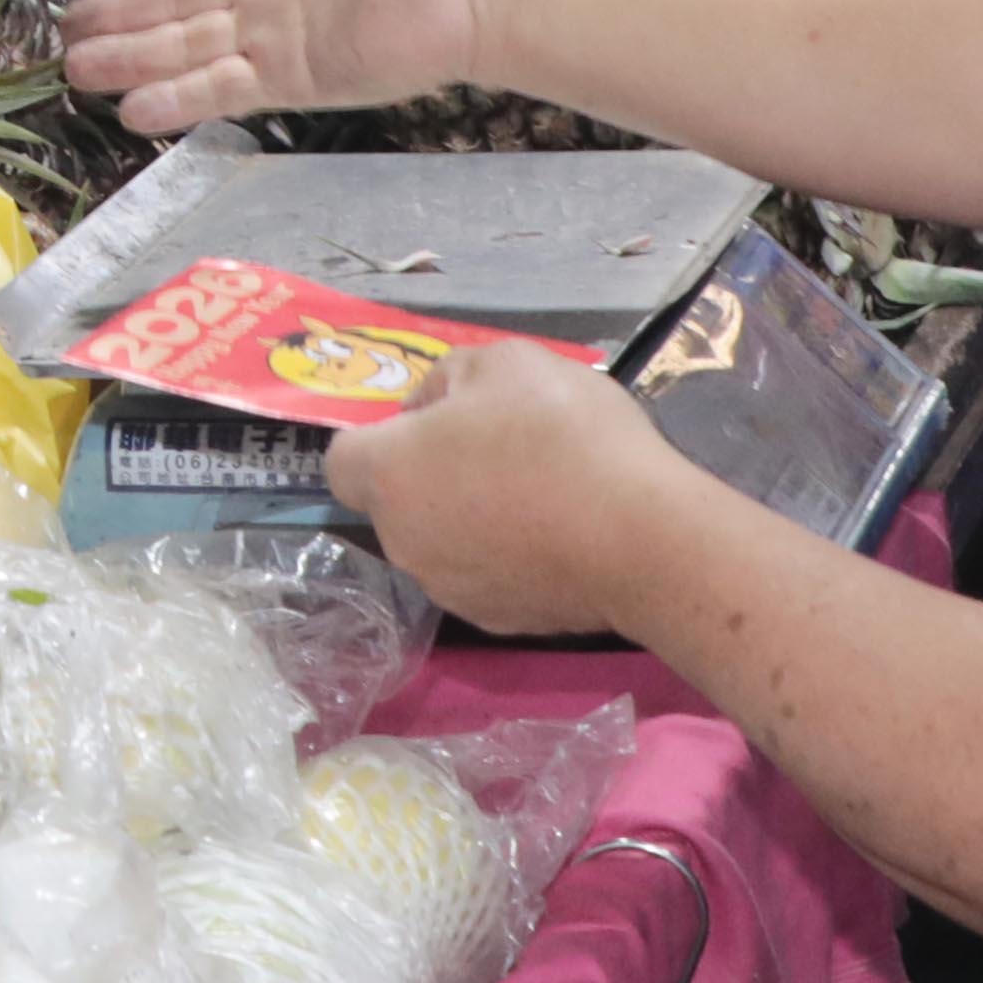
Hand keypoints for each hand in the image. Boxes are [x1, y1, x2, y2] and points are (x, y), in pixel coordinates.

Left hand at [324, 331, 696, 635]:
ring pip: (441, 541)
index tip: (437, 424)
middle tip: (501, 449)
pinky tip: (560, 535)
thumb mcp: (506, 361)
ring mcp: (448, 589)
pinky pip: (485, 576)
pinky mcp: (497, 621)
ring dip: (470, 518)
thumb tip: (430, 410)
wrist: (640, 538)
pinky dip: (507, 557)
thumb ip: (449, 378)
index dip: (382, 437)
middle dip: (431, 476)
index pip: (342, 461)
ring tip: (541, 492)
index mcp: (388, 474)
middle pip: (396, 502)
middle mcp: (402, 541)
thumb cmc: (562, 434)